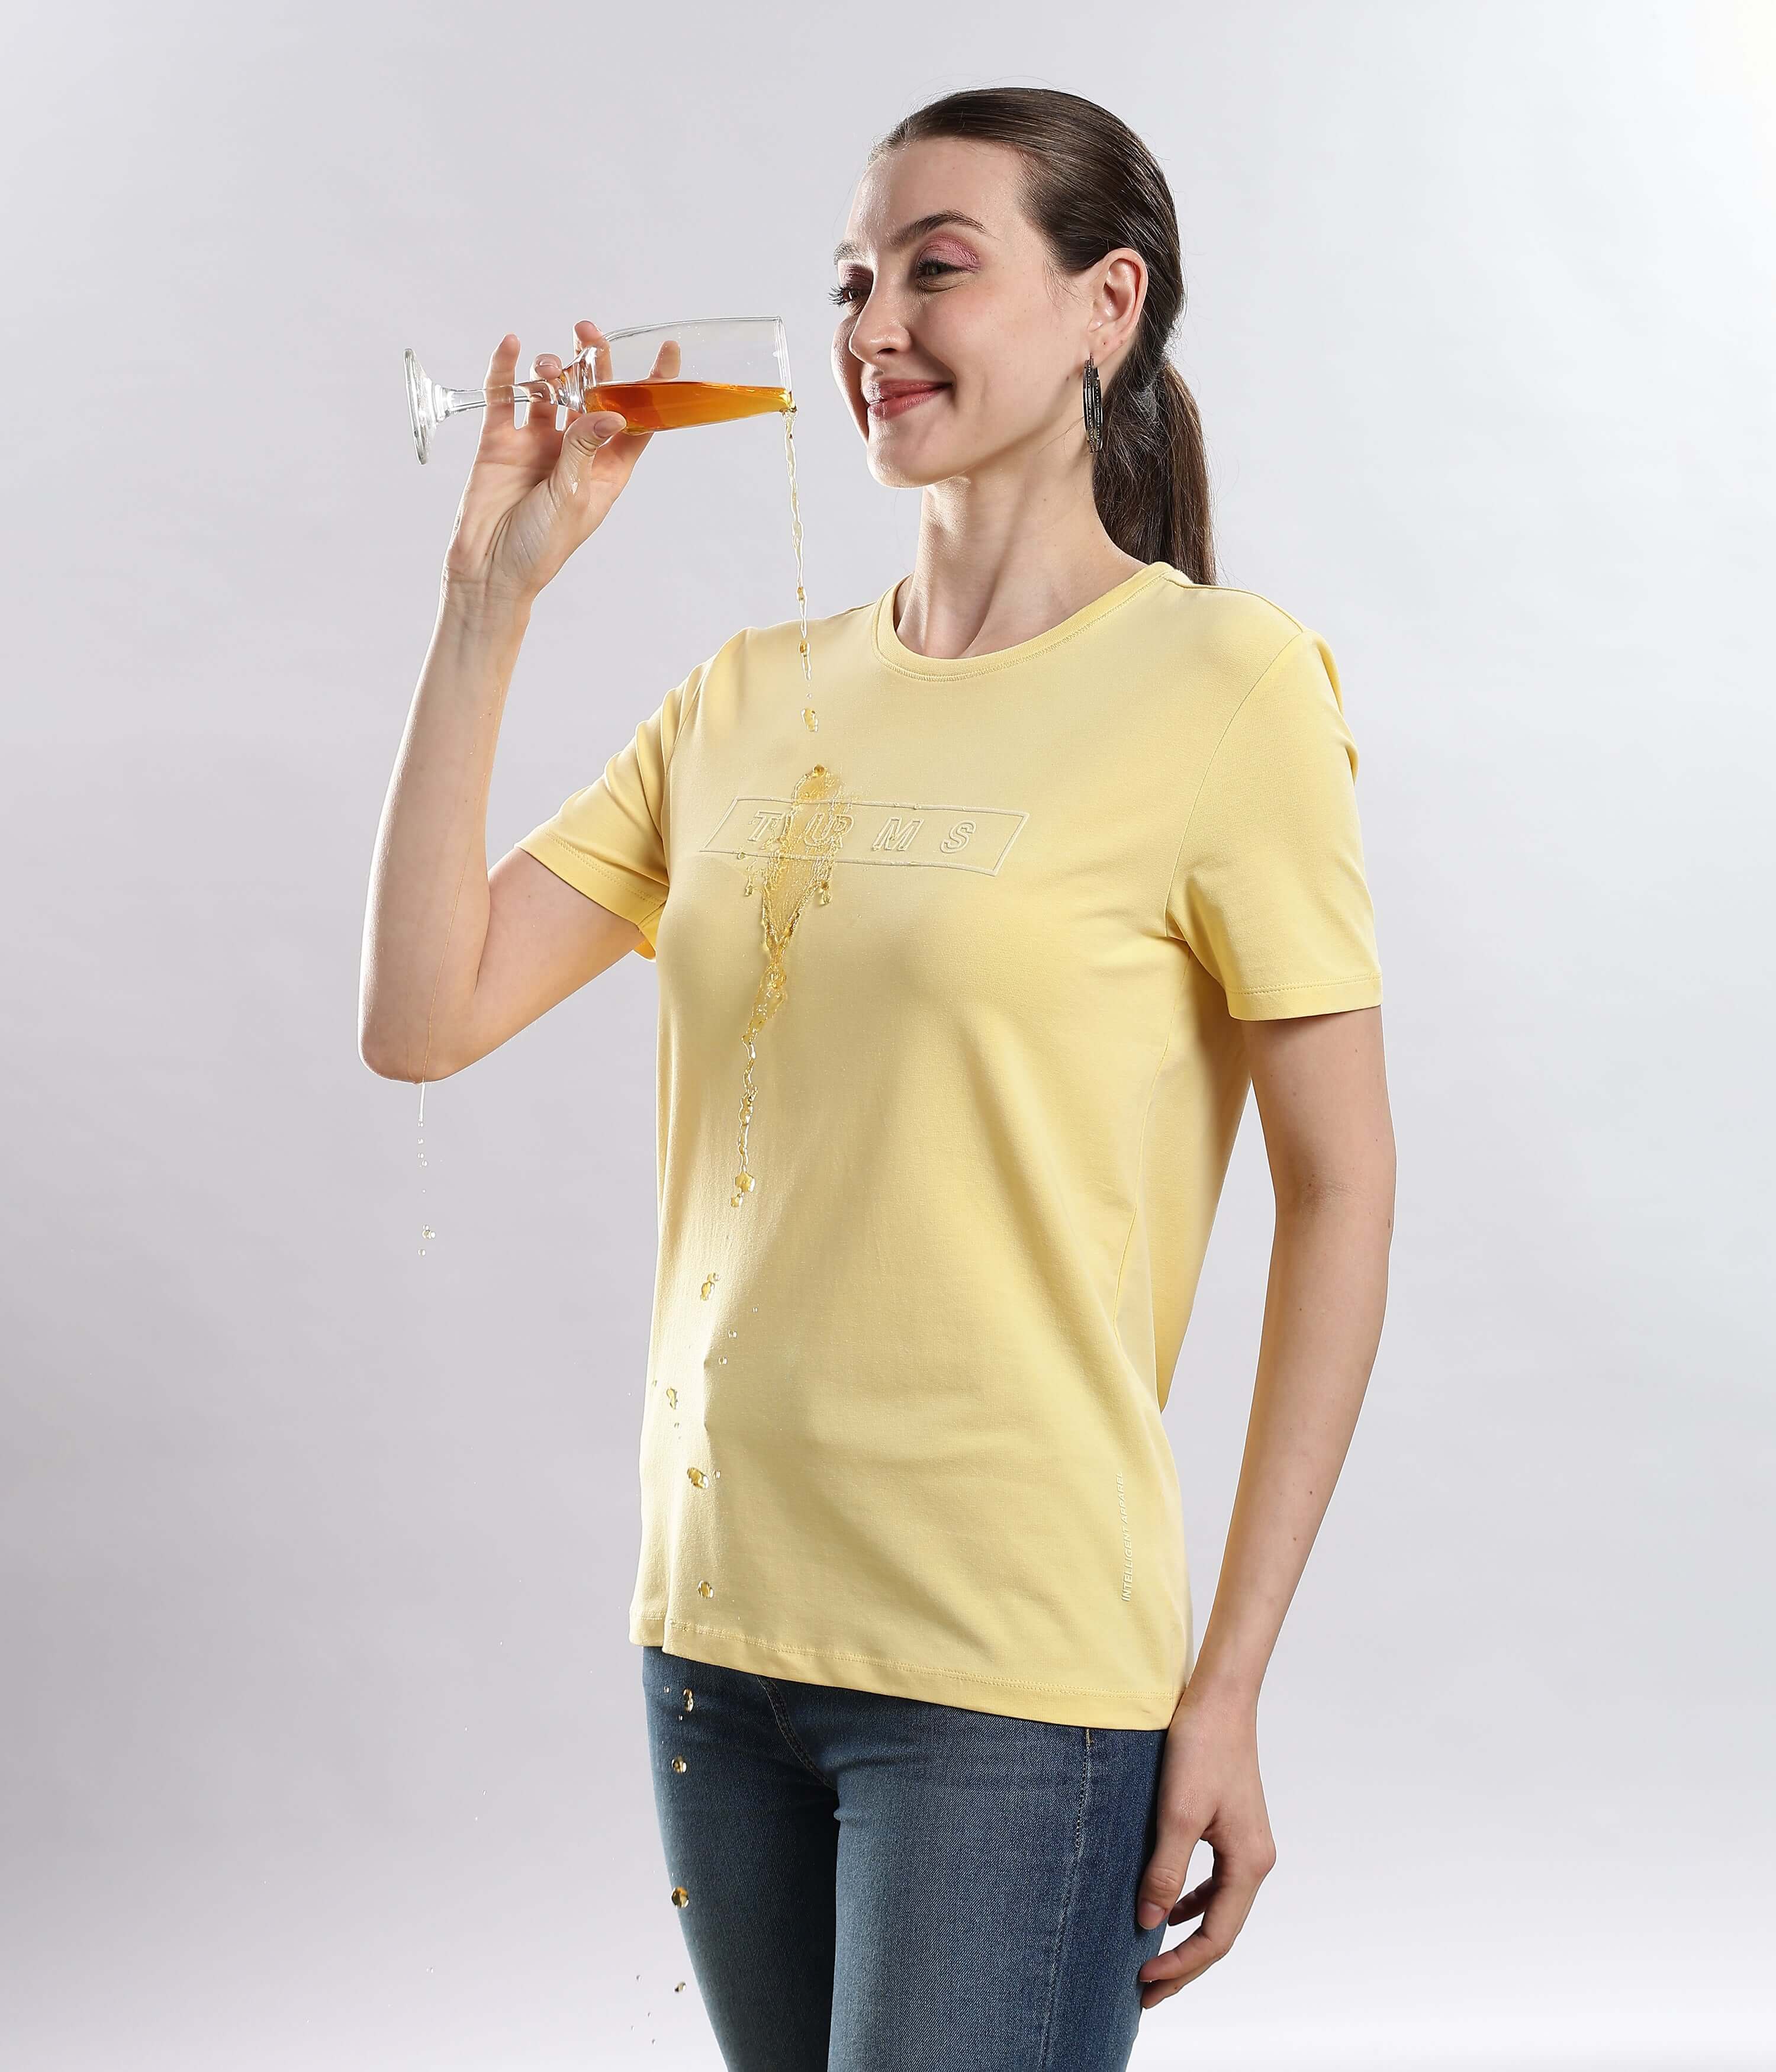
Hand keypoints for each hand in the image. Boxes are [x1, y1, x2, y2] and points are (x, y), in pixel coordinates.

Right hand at [440, 320, 680, 612]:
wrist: (489, 568)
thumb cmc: (540, 546)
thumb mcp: (572, 496)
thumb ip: (585, 449)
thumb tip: (611, 412)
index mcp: (605, 469)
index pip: (637, 421)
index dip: (652, 387)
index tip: (667, 350)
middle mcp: (574, 451)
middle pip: (590, 395)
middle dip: (592, 362)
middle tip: (588, 332)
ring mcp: (537, 443)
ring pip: (549, 392)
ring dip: (551, 371)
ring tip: (549, 367)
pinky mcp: (501, 441)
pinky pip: (504, 397)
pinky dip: (506, 370)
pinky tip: (512, 345)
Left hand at [1133, 1687, 1276, 2008]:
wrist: (1220, 1699)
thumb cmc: (1201, 1747)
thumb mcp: (1177, 1813)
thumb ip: (1165, 1870)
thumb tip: (1149, 1922)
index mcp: (1249, 1863)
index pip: (1216, 1937)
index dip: (1181, 1965)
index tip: (1143, 1980)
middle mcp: (1255, 1860)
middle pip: (1220, 1931)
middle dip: (1184, 1965)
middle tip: (1145, 1992)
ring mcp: (1246, 1845)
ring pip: (1217, 1909)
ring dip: (1186, 1937)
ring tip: (1152, 1961)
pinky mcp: (1232, 1829)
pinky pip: (1214, 1883)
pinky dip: (1191, 1904)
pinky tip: (1168, 1909)